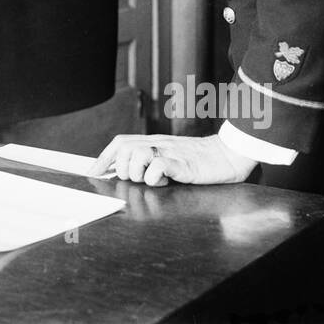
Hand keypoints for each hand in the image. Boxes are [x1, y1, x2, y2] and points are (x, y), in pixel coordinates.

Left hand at [89, 134, 258, 185]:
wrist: (229, 155)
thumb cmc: (202, 160)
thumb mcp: (172, 157)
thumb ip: (153, 160)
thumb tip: (128, 171)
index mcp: (155, 142)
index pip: (121, 142)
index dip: (104, 156)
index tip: (93, 171)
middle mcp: (159, 144)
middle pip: (123, 148)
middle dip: (122, 167)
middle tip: (137, 179)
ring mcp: (170, 152)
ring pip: (136, 156)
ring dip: (138, 173)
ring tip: (154, 180)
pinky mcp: (182, 163)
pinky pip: (157, 167)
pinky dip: (154, 178)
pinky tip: (165, 181)